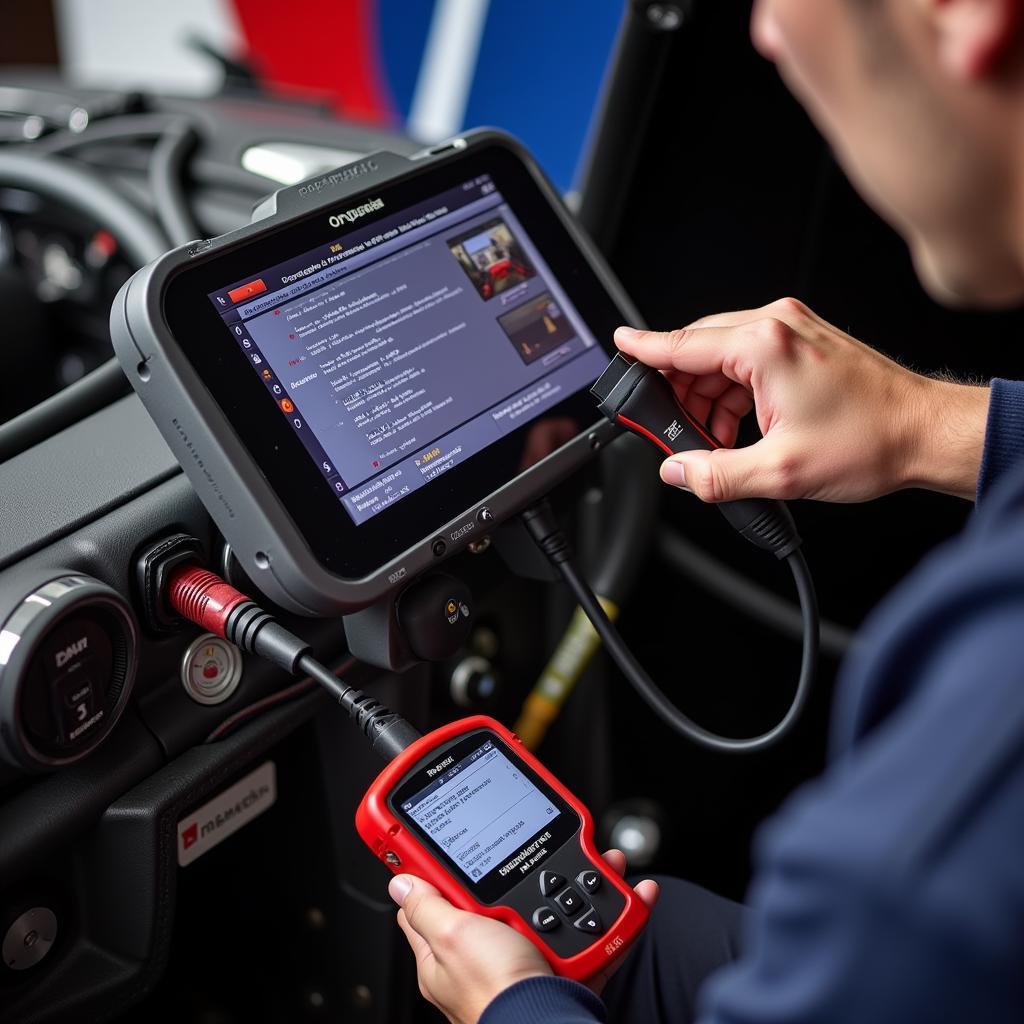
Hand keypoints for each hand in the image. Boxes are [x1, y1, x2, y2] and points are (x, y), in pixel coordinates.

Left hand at [388, 849, 658, 1023]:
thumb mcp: (453, 938)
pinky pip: (588, 932)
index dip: (440, 867)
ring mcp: (528, 962)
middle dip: (525, 869)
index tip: (454, 838)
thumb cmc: (498, 995)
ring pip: (552, 908)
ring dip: (580, 881)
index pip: (434, 899)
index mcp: (448, 952)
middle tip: (541, 847)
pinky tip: (628, 894)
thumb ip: (428, 909)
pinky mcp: (565, 970)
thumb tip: (400, 883)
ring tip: (599, 864)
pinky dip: (611, 913)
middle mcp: (487, 957)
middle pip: (500, 897)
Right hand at [615, 298, 989, 502]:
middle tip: (676, 434)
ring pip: (721, 357)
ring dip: (708, 397)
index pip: (681, 344)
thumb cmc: (872, 440)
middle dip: (679, 393)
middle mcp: (776, 326)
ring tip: (717, 441)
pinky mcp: (804, 341)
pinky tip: (739, 426)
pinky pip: (747, 359)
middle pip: (697, 350)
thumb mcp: (781, 472)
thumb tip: (677, 472)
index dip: (643, 350)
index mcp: (764, 346)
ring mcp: (792, 330)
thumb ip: (715, 474)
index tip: (618, 345)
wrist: (925, 433)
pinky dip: (733, 391)